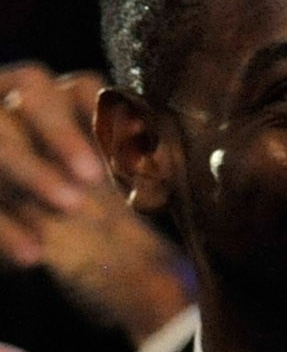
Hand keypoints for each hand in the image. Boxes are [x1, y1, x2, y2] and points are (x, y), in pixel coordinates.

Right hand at [0, 64, 197, 340]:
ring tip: (71, 207)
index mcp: (67, 100)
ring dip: (31, 169)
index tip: (137, 160)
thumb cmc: (120, 212)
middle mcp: (20, 108)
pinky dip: (5, 229)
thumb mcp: (146, 189)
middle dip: (61, 129)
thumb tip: (202, 163)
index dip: (107, 116)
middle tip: (93, 177)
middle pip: (31, 90)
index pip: (82, 87)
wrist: (92, 265)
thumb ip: (162, 167)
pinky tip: (32, 258)